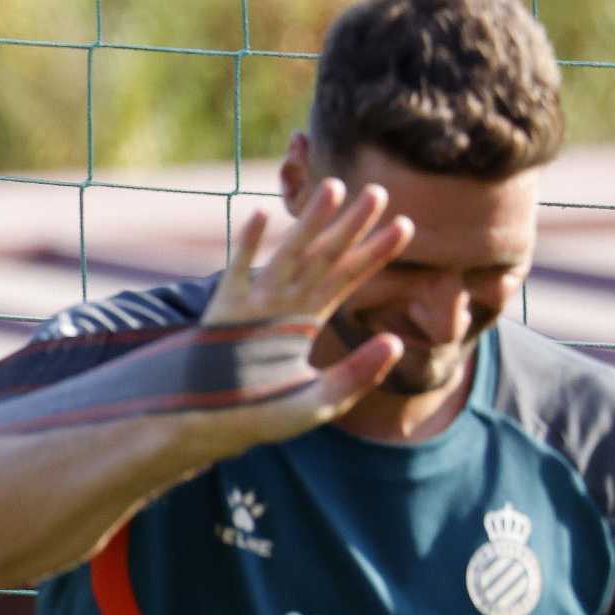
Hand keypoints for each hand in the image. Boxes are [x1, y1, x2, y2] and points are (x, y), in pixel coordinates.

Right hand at [198, 179, 413, 447]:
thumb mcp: (322, 402)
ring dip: (310, 222)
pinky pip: (238, 271)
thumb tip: (395, 342)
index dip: (376, 253)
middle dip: (351, 224)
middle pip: (325, 256)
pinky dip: (248, 244)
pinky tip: (262, 215)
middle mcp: (285, 303)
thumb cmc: (264, 415)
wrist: (209, 426)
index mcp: (308, 319)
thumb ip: (358, 374)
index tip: (405, 225)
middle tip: (378, 191)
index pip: (349, 278)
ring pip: (290, 254)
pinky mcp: (224, 310)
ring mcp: (255, 303)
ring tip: (333, 187)